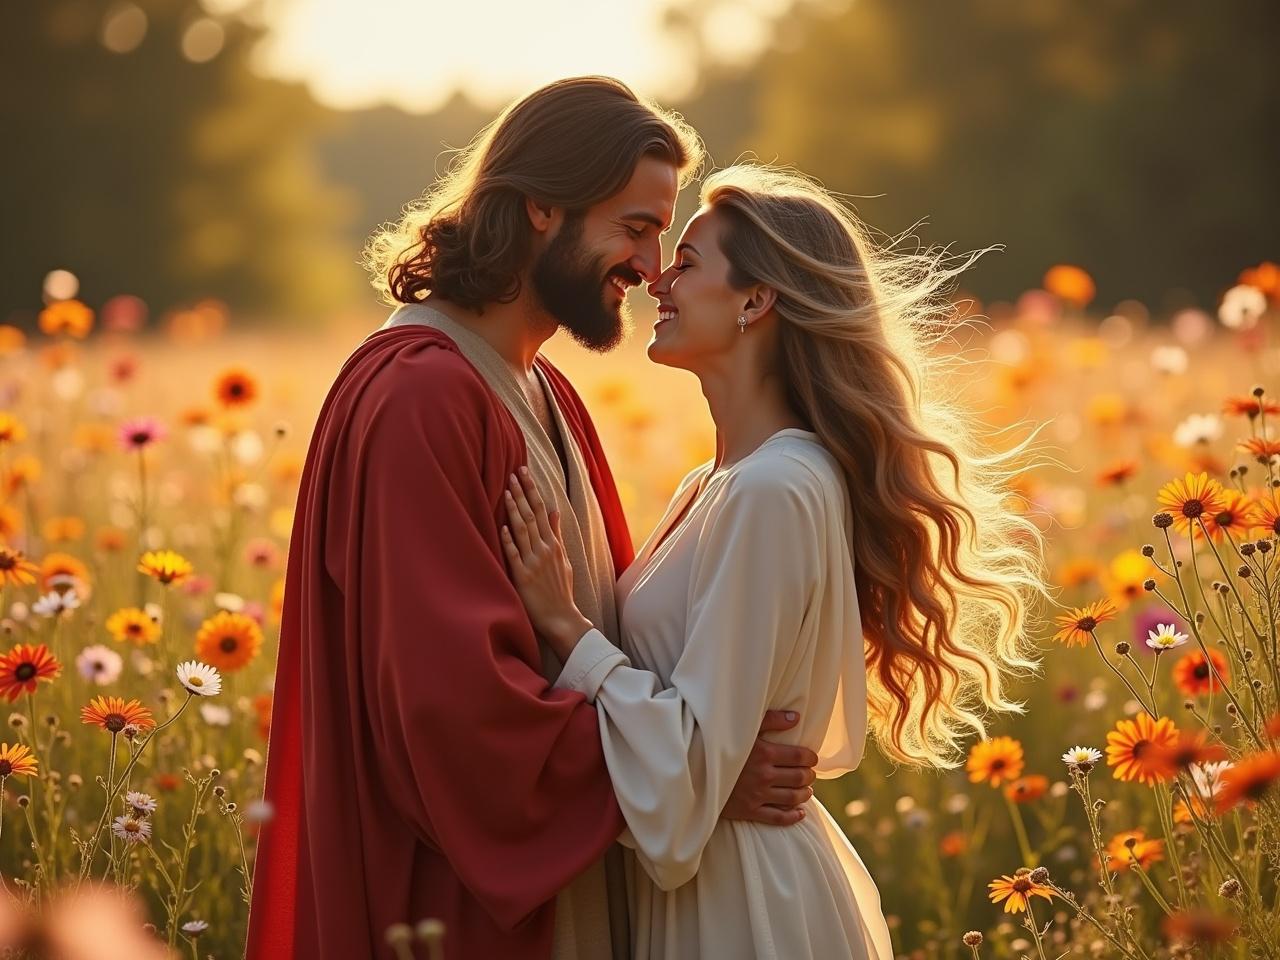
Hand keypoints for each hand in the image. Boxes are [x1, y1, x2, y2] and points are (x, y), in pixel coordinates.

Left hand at [500, 467, 592, 659]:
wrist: (562, 617)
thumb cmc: (561, 589)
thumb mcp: (563, 558)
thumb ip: (556, 534)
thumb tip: (554, 511)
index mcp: (554, 544)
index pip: (542, 510)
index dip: (533, 491)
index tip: (525, 473)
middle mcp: (544, 550)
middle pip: (532, 515)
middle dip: (523, 492)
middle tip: (513, 472)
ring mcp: (534, 562)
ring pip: (523, 530)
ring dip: (515, 509)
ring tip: (507, 490)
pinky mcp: (523, 577)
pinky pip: (515, 555)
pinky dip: (509, 540)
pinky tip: (502, 526)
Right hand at [722, 710, 817, 826]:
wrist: (695, 770)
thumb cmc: (720, 744)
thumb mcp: (744, 728)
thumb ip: (771, 720)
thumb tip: (796, 717)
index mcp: (764, 753)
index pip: (799, 757)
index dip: (810, 758)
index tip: (811, 757)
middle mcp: (764, 776)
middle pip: (799, 778)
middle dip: (809, 775)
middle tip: (809, 772)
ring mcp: (757, 795)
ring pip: (793, 798)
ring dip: (805, 794)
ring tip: (807, 789)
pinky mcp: (749, 811)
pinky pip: (778, 817)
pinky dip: (793, 816)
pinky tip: (800, 812)